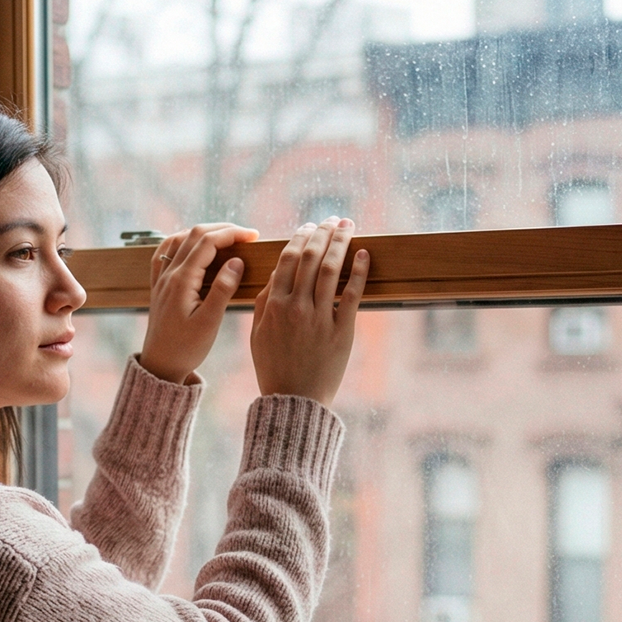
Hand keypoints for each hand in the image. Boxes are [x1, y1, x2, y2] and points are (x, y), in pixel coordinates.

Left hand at [138, 222, 257, 383]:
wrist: (160, 365)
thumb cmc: (186, 348)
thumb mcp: (209, 322)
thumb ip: (223, 289)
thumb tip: (236, 261)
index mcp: (182, 280)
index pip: (208, 242)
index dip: (232, 234)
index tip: (253, 236)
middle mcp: (169, 274)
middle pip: (194, 234)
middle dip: (222, 229)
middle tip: (246, 235)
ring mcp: (161, 278)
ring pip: (181, 239)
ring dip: (204, 233)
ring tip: (226, 238)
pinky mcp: (159, 285)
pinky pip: (165, 252)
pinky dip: (182, 241)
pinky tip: (191, 244)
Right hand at [250, 217, 368, 403]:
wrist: (294, 401)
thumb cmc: (274, 369)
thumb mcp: (257, 335)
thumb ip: (263, 303)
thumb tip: (275, 274)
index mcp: (273, 305)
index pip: (288, 259)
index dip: (300, 237)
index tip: (310, 226)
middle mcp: (296, 307)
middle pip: (310, 257)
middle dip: (323, 232)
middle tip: (333, 219)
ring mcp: (319, 318)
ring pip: (330, 270)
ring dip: (340, 242)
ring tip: (348, 226)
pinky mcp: (342, 331)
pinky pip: (353, 295)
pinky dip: (359, 271)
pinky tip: (364, 254)